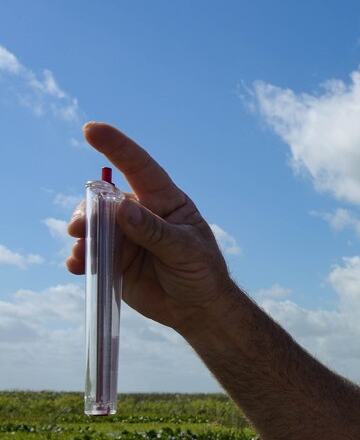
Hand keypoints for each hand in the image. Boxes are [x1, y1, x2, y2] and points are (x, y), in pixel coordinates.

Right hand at [67, 123, 237, 334]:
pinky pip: (89, 252)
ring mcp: (125, 235)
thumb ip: (154, 231)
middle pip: (106, 199)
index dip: (116, 147)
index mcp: (165, 201)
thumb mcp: (185, 251)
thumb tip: (121, 207)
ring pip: (93, 224)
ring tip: (82, 252)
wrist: (197, 309)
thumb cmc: (201, 272)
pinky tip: (78, 265)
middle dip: (89, 209)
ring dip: (82, 234)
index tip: (92, 130)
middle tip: (80, 228)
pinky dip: (80, 257)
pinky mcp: (114, 259)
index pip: (139, 167)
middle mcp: (141, 213)